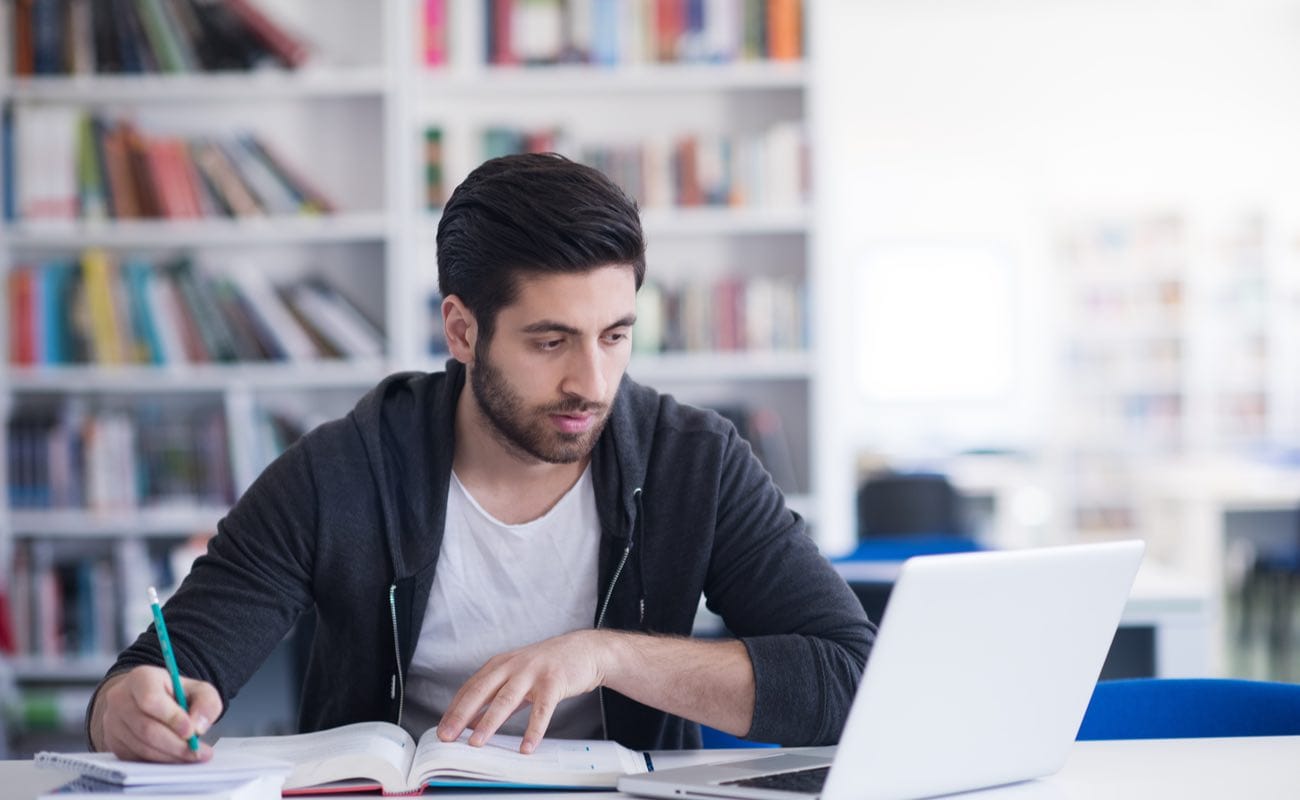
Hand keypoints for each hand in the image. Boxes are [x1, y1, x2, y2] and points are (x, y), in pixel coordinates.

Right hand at [91, 665, 222, 761]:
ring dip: (170, 755)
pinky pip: (135, 757)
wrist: (148, 700)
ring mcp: (113, 722)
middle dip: (175, 744)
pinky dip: (159, 760)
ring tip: (191, 755)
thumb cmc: (173, 693)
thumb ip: (206, 702)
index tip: (190, 730)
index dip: (172, 718)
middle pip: (147, 728)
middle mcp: (120, 698)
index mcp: (141, 678)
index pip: (151, 700)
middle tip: (196, 750)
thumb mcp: (198, 689)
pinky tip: (174, 757)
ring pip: (142, 746)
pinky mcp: (113, 741)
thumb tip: (198, 725)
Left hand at [436, 630, 607, 753]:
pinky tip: (526, 746)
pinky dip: (533, 729)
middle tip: (447, 735)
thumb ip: (497, 698)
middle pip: (481, 691)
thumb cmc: (549, 665)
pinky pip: (542, 709)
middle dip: (461, 714)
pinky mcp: (553, 681)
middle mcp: (513, 666)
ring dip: (489, 722)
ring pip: (506, 699)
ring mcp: (533, 672)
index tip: (442, 728)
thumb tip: (475, 721)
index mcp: (501, 664)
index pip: (471, 687)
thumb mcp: (518, 677)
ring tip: (476, 742)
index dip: (454, 708)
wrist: (585, 650)